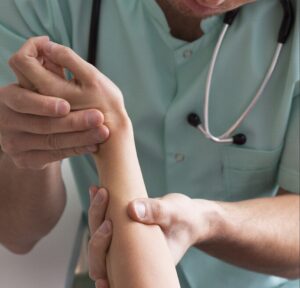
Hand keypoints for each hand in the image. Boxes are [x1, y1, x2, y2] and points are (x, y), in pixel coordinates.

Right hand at [0, 37, 108, 169]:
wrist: (35, 133)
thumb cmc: (44, 101)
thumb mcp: (42, 83)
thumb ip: (45, 68)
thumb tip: (47, 42)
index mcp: (8, 98)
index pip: (21, 100)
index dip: (43, 104)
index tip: (66, 105)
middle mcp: (7, 122)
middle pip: (42, 125)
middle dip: (73, 122)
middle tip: (98, 118)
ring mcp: (14, 144)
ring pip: (51, 142)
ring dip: (80, 137)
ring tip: (103, 132)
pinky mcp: (26, 160)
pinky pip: (54, 156)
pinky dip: (76, 150)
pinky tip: (93, 145)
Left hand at [87, 187, 215, 286]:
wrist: (188, 216)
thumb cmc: (184, 219)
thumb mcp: (174, 214)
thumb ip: (156, 212)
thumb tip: (132, 209)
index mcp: (142, 265)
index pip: (114, 274)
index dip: (102, 275)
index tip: (99, 267)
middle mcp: (129, 256)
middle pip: (100, 255)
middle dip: (97, 231)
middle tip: (104, 200)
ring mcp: (123, 243)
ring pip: (99, 235)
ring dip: (95, 214)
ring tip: (98, 191)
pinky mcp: (123, 229)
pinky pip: (105, 220)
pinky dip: (100, 206)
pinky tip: (97, 190)